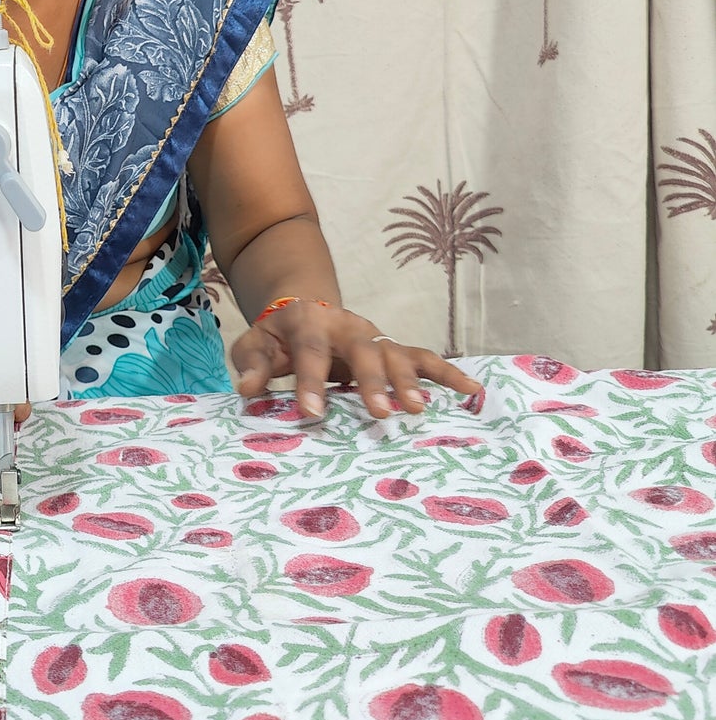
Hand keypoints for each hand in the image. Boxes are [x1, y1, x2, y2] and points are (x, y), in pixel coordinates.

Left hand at [230, 302, 482, 422]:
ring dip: (409, 381)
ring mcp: (373, 335)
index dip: (311, 381)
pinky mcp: (392, 347)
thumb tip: (249, 389)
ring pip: (396, 354)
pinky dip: (448, 372)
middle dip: (372, 381)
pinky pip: (423, 358)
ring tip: (418, 410)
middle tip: (381, 414)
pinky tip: (471, 389)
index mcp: (308, 321)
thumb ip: (253, 363)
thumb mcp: (254, 343)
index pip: (311, 351)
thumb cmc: (277, 336)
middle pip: (363, 350)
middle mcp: (347, 325)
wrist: (301, 306)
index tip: (311, 412)